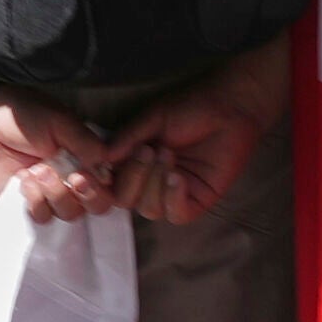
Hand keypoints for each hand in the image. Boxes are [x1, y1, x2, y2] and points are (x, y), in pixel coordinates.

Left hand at [0, 95, 117, 221]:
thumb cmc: (24, 114)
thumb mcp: (61, 122)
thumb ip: (86, 144)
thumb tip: (108, 165)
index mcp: (88, 158)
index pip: (112, 183)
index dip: (107, 186)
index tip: (92, 174)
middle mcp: (74, 179)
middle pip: (96, 206)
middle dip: (87, 195)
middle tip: (74, 178)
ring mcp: (52, 194)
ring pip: (70, 214)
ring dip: (56, 195)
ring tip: (38, 171)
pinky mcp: (28, 203)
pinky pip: (42, 217)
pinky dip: (36, 202)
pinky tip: (25, 180)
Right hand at [107, 65, 289, 228]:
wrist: (229, 107)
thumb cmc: (190, 108)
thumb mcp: (151, 120)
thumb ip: (126, 140)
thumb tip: (99, 159)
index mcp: (131, 162)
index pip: (106, 184)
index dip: (96, 184)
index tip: (92, 172)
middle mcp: (148, 181)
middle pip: (124, 200)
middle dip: (132, 176)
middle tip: (147, 149)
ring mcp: (171, 193)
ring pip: (148, 209)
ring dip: (154, 182)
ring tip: (168, 153)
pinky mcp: (196, 201)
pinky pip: (176, 214)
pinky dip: (173, 197)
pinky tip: (178, 177)